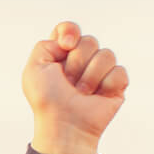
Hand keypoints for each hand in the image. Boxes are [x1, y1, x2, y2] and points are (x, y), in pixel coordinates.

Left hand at [22, 21, 128, 153]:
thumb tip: (69, 40)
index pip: (69, 28)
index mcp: (61, 55)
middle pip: (89, 40)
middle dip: (76, 63)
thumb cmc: (47, 100)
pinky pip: (119, 71)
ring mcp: (100, 71)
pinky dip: (106, 85)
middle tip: (68, 83)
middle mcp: (81, 60)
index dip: (70, 32)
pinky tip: (97, 97)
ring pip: (106, 54)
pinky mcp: (117, 83)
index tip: (65, 45)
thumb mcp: (34, 70)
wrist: (64, 125)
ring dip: (89, 77)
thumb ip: (45, 45)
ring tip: (81, 93)